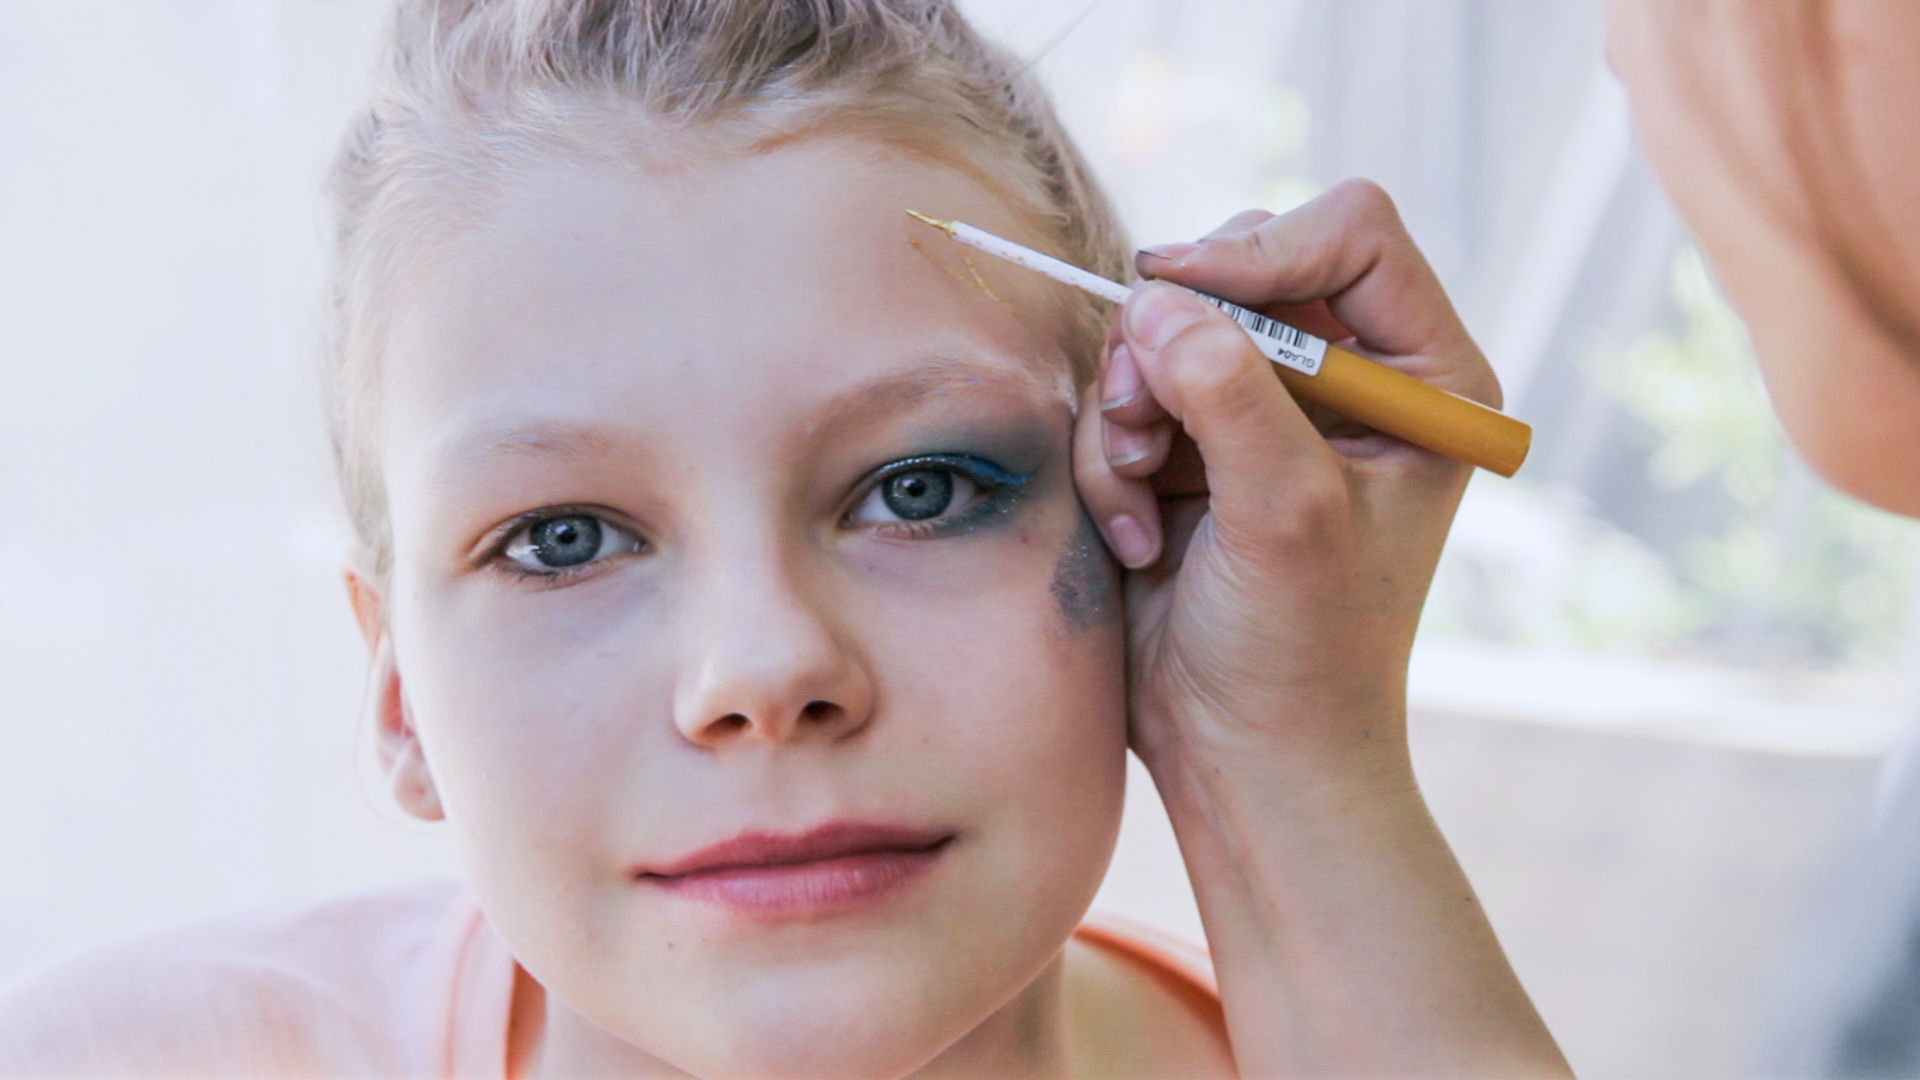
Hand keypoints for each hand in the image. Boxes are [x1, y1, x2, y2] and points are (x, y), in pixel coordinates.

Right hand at [1073, 179, 1566, 1075]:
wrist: (1246, 756)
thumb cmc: (1304, 653)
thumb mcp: (1285, 515)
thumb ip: (1231, 396)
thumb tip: (1157, 302)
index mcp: (1422, 379)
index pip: (1351, 233)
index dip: (1264, 250)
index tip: (1185, 297)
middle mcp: (1348, 378)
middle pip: (1242, 265)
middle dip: (1177, 345)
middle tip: (1148, 424)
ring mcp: (1263, 407)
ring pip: (1164, 329)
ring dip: (1130, 412)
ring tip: (1144, 504)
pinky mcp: (1192, 444)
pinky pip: (1124, 393)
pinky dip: (1112, 458)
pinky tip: (1138, 536)